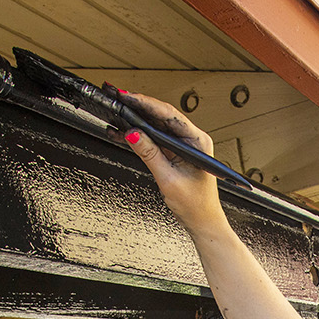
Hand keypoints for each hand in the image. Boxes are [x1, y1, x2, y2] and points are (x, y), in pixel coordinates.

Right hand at [119, 91, 229, 235]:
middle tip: (118, 98)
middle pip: (161, 116)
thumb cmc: (196, 204)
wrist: (202, 221)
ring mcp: (182, 146)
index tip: (129, 97)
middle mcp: (192, 140)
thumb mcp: (169, 179)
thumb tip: (133, 134)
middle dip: (138, 107)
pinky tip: (121, 132)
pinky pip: (154, 139)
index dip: (147, 103)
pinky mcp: (173, 153)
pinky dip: (139, 135)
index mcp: (197, 141)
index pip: (169, 115)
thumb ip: (150, 154)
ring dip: (136, 120)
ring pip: (156, 126)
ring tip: (116, 112)